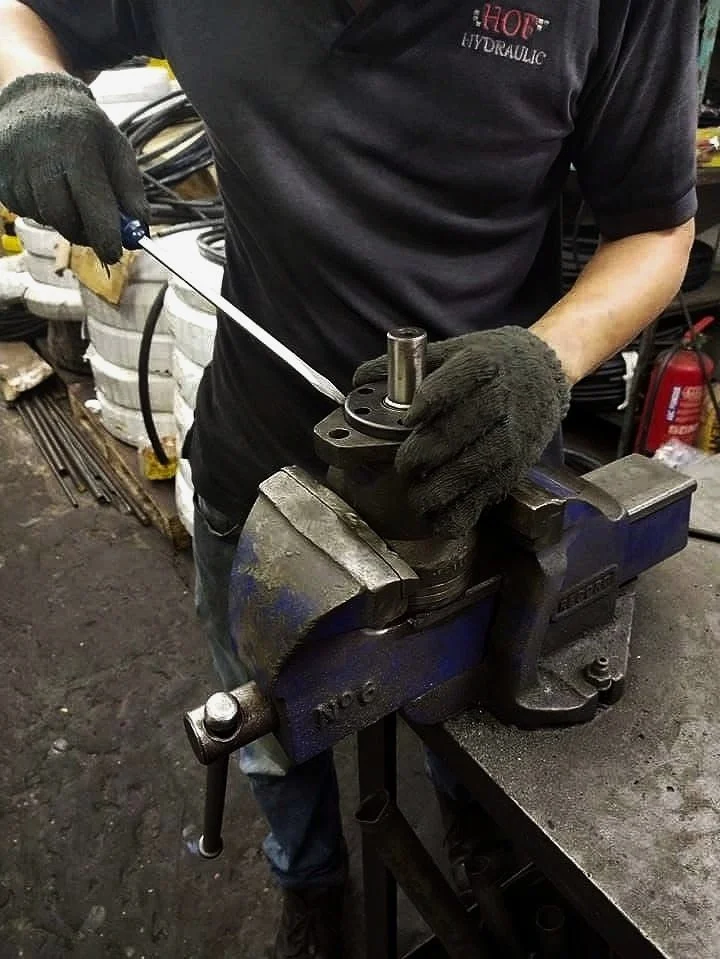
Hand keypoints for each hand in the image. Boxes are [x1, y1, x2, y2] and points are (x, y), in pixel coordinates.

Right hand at [0, 72, 146, 262]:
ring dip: (63, 219)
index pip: (92, 204)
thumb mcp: (117, 148)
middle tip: (96, 232)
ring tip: (69, 190)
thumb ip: (131, 191)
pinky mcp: (0, 178)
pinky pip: (26, 211)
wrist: (35, 97)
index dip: (104, 235)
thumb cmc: (84, 129)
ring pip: (44, 218)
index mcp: (76, 148)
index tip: (114, 253)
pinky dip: (42, 209)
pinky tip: (47, 185)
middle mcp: (40, 157)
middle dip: (83, 233)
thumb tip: (140, 233)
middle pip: (63, 218)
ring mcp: (15, 168)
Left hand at [354, 327, 570, 536]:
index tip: (409, 418)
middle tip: (403, 465)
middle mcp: (499, 401)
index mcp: (481, 365)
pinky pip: (486, 495)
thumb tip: (360, 380)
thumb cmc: (491, 363)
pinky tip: (438, 516)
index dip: (429, 401)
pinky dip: (460, 511)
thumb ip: (409, 365)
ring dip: (437, 489)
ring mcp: (510, 437)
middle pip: (456, 432)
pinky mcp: (514, 466)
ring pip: (471, 469)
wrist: (544, 374)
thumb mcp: (454, 349)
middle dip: (422, 454)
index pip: (454, 382)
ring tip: (415, 496)